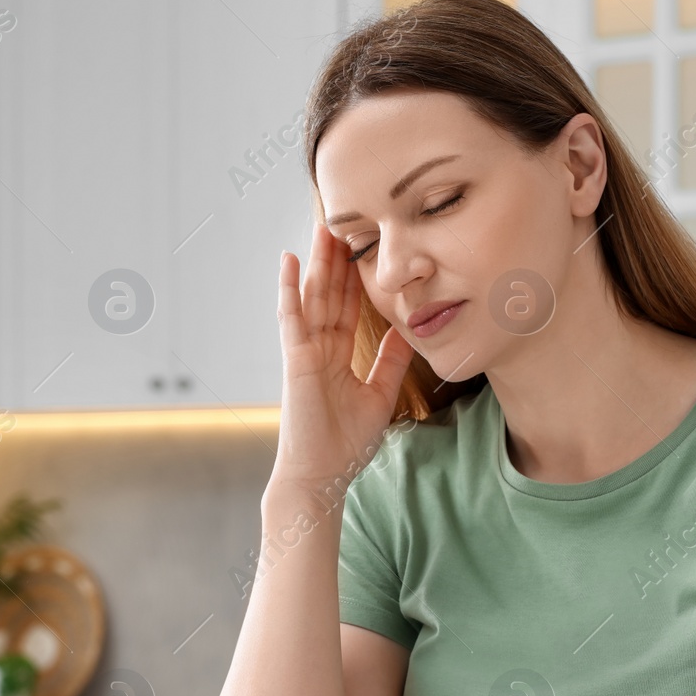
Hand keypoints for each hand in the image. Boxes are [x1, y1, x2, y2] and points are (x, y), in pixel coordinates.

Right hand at [271, 221, 415, 492]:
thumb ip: (390, 362)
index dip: (355, 276)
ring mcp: (305, 352)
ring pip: (313, 297)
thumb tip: (407, 331)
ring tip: (322, 226)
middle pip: (330, 294)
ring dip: (316, 261)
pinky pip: (292, 318)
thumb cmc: (345, 444)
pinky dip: (289, 289)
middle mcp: (319, 348)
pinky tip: (288, 260)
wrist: (322, 476)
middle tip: (345, 220)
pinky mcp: (296, 360)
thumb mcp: (379, 394)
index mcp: (336, 356)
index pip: (347, 306)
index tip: (364, 245)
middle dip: (336, 258)